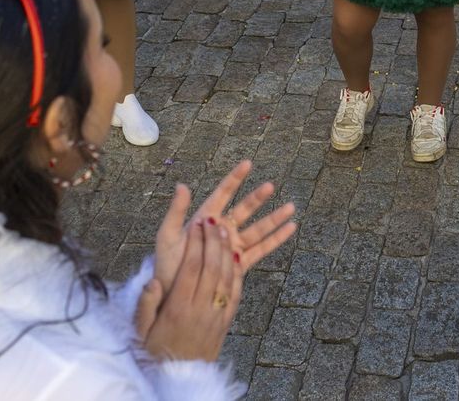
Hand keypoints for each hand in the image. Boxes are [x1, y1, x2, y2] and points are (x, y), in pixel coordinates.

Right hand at [141, 219, 240, 362]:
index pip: (191, 267)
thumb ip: (145, 304)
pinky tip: (237, 256)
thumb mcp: (141, 330)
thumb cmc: (155, 351)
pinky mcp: (226, 323)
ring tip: (226, 230)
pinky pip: (236, 293)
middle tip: (213, 220)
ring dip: (228, 251)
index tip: (196, 223)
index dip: (196, 242)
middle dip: (213, 240)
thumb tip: (152, 280)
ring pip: (227, 277)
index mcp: (177, 308)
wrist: (178, 379)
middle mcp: (200, 310)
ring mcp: (216, 316)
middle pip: (212, 267)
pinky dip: (238, 272)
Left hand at [144, 160, 296, 323]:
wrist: (172, 294)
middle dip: (258, 198)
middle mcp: (221, 231)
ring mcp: (231, 247)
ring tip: (291, 208)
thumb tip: (182, 185)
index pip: (223, 194)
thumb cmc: (167, 263)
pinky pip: (261, 250)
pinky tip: (289, 230)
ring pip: (257, 229)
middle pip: (244, 210)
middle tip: (271, 186)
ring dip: (273, 218)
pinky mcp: (238, 264)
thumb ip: (176, 211)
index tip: (248, 164)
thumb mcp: (168, 235)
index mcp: (205, 219)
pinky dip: (276, 240)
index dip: (235, 179)